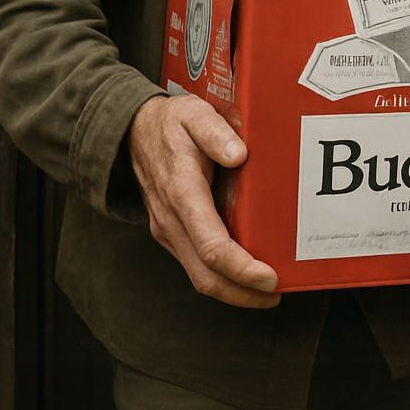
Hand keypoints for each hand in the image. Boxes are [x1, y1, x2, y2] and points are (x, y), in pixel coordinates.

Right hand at [128, 95, 279, 307]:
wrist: (133, 132)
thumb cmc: (170, 125)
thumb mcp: (194, 115)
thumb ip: (215, 132)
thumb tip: (239, 154)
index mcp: (182, 193)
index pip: (211, 246)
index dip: (241, 268)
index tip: (268, 277)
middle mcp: (172, 220)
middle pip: (206, 275)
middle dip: (242, 293)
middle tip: (276, 294)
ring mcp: (169, 230)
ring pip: (200, 277)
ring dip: (234, 292)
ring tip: (267, 292)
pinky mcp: (171, 233)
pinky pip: (196, 266)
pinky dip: (222, 278)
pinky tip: (245, 276)